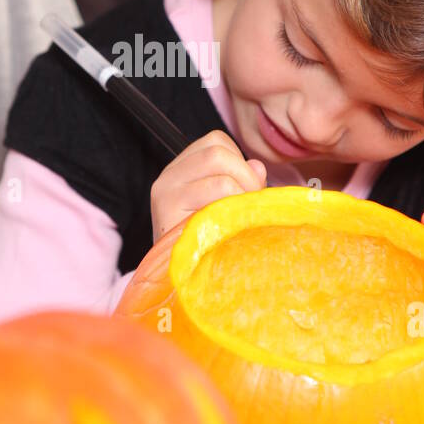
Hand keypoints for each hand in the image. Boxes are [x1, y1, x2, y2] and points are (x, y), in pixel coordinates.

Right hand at [150, 130, 266, 240]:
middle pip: (218, 152)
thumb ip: (242, 182)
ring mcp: (166, 194)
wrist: (178, 282)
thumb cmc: (206, 246)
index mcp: (181, 169)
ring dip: (242, 193)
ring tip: (239, 218)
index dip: (239, 161)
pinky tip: (229, 228)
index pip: (216, 142)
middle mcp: (168, 177)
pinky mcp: (169, 213)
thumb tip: (258, 167)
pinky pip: (217, 195)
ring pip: (219, 172)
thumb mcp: (224, 208)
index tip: (245, 190)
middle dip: (245, 177)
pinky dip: (233, 208)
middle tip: (249, 205)